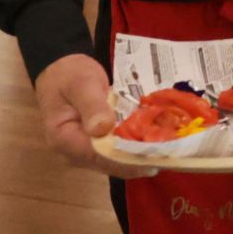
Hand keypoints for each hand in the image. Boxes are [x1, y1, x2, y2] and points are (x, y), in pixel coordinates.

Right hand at [34, 53, 158, 178]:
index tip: (154, 159)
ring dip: (140, 156)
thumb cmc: (69, 76)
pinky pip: (117, 150)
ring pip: (116, 160)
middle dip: (139, 160)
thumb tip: (102, 128)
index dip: (127, 160)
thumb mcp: (81, 84)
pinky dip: (135, 147)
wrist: (61, 70)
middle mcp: (73, 152)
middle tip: (171, 156)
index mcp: (64, 140)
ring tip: (169, 151)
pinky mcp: (95, 144)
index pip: (98, 157)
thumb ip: (92, 105)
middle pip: (110, 163)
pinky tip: (157, 142)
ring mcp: (85, 150)